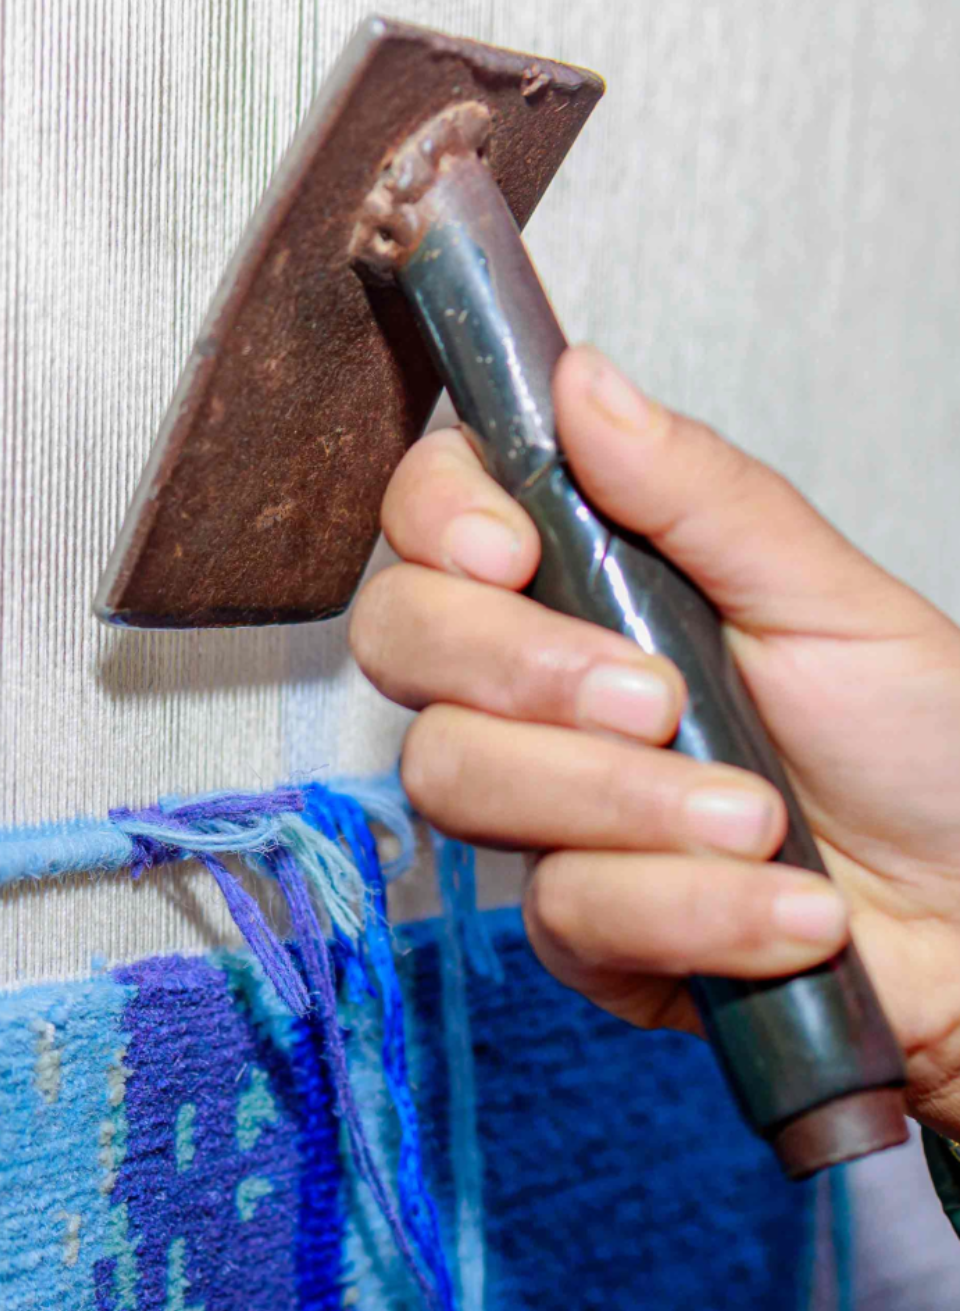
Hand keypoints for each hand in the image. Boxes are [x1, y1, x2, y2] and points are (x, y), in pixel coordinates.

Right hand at [349, 344, 959, 1137]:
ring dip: (623, 799)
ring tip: (758, 818)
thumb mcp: (827, 596)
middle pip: (402, 645)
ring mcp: (546, 809)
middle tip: (655, 696)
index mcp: (588, 585)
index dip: (439, 522)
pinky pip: (563, 911)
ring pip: (460, 780)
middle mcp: (540, 691)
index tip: (511, 550)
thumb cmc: (919, 748)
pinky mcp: (578, 929)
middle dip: (521, 669)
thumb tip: (584, 381)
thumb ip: (697, 494)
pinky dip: (690, 907)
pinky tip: (786, 912)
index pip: (431, 522)